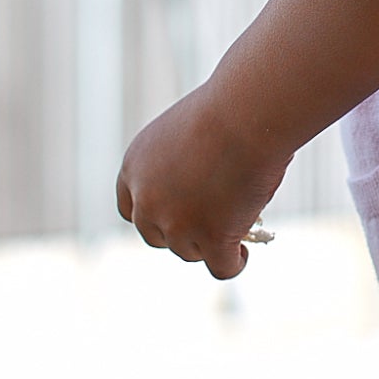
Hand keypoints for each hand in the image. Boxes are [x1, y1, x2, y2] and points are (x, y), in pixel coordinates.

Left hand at [116, 89, 286, 278]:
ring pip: (190, 252)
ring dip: (208, 247)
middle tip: (207, 226)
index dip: (152, 217)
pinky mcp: (212, 238)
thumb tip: (203, 200)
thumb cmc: (227, 110)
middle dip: (180, 235)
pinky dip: (234, 263)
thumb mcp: (187, 136)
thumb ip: (181, 169)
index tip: (171, 217)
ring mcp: (178, 223)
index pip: (130, 209)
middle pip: (155, 237)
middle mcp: (148, 200)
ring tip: (234, 236)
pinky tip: (244, 253)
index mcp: (135, 167)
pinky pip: (222, 267)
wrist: (248, 112)